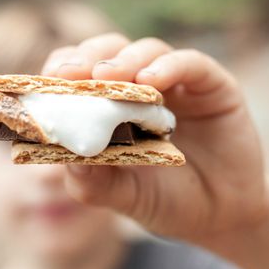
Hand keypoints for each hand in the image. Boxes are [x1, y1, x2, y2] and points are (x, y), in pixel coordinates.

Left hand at [42, 33, 268, 249]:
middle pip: (109, 52)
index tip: (46, 82)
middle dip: (87, 58)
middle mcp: (142, 87)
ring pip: (147, 51)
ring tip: (107, 76)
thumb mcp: (125, 198)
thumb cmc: (166, 202)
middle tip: (70, 74)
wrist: (221, 218)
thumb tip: (66, 159)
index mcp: (111, 106)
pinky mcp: (214, 85)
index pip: (80, 74)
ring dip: (124, 60)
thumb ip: (95, 182)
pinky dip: (169, 66)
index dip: (62, 71)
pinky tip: (151, 80)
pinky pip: (191, 64)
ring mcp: (178, 84)